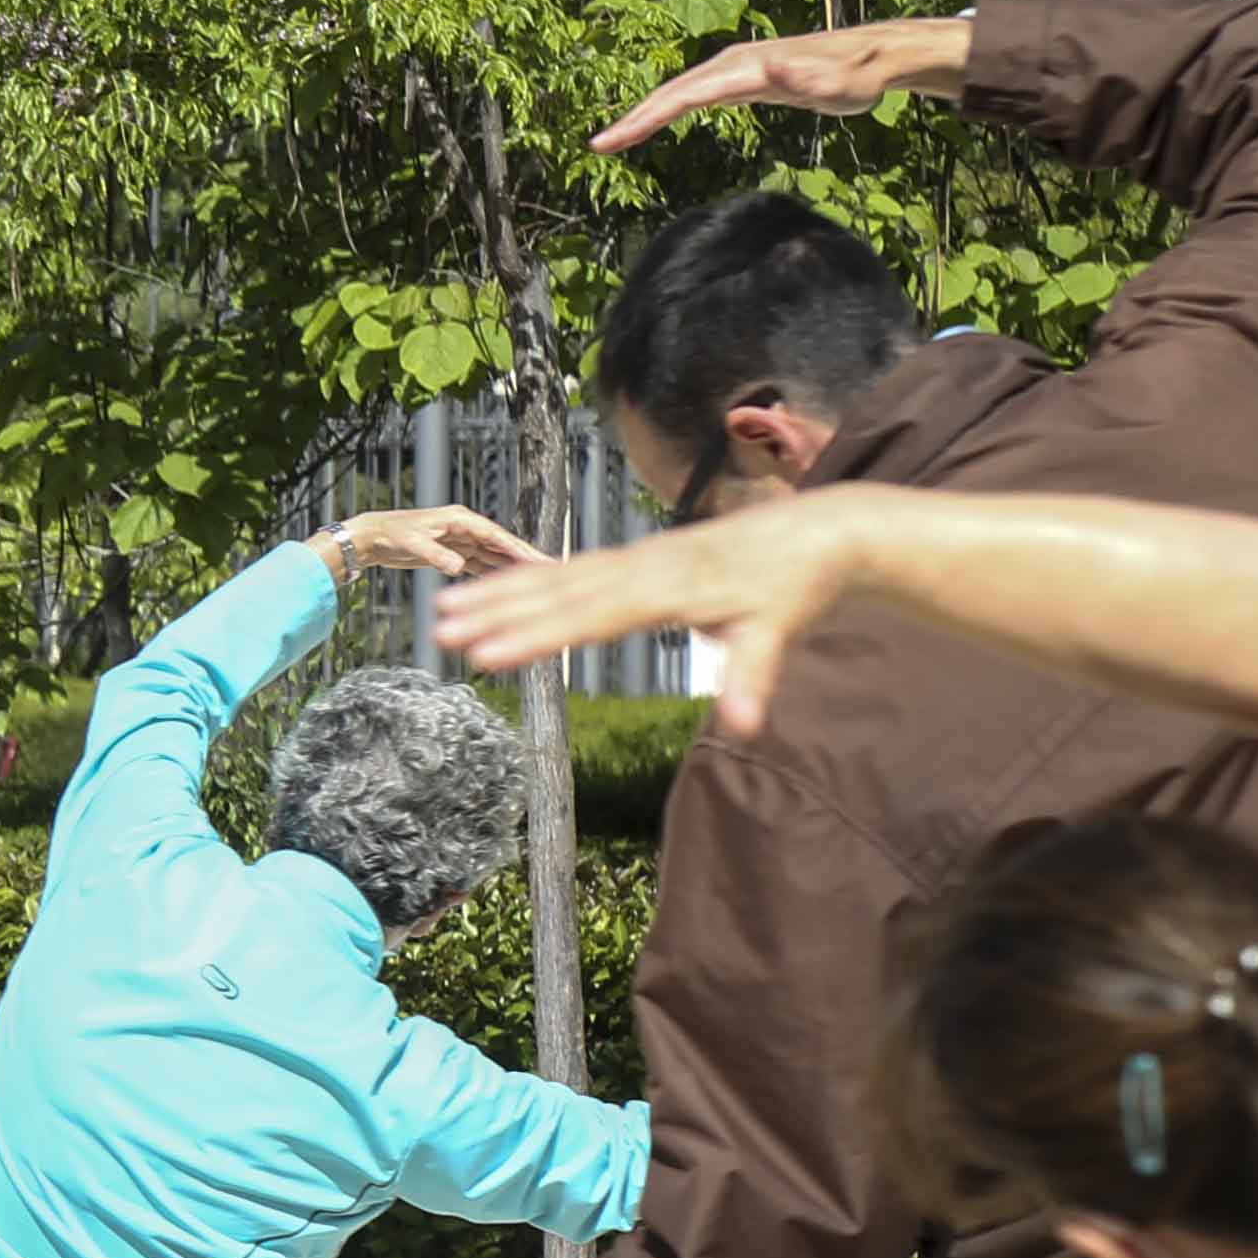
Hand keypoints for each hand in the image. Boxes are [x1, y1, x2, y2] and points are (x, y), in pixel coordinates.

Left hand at [318, 506, 536, 582]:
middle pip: (501, 546)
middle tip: (549, 572)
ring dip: (511, 569)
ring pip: (493, 556)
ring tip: (536, 582)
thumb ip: (436, 554)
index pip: (496, 535)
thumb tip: (458, 567)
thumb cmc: (388, 533)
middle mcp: (464, 529)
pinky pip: (479, 565)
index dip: (518, 548)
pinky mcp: (454, 553)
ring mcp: (461, 541)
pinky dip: (492, 575)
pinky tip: (506, 588)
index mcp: (459, 520)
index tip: (537, 561)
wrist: (370, 538)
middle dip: (524, 559)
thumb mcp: (412, 543)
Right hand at [437, 494, 881, 735]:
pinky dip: (528, 579)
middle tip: (441, 629)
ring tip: (443, 611)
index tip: (489, 656)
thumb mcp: (781, 630)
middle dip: (498, 612)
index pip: (594, 616)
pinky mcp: (635, 559)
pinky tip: (493, 591)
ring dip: (499, 594)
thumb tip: (743, 726)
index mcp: (672, 587)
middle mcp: (643, 568)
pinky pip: (571, 569)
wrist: (817, 531)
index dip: (540, 636)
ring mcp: (635, 560)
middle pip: (559, 592)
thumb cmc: (794, 586)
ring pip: (556, 577)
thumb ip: (753, 673)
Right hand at [589, 12, 975, 154]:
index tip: (612, 140)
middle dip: (633, 120)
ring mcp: (736, 70)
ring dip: (644, 115)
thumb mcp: (834, 83)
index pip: (683, 97)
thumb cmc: (857, 76)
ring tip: (614, 140)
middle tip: (599, 146)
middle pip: (671, 94)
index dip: (645, 119)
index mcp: (745, 69)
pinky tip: (655, 123)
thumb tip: (770, 68)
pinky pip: (694, 96)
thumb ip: (801, 77)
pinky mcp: (743, 80)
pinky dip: (668, 110)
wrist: (875, 56)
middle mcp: (733, 64)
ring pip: (679, 93)